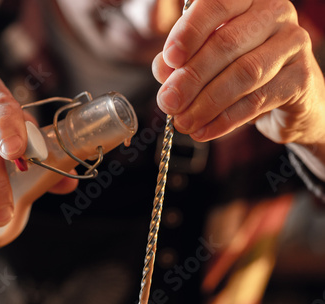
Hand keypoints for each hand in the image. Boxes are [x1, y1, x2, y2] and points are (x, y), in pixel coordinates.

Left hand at [152, 0, 324, 152]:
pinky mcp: (300, 78)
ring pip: (243, 74)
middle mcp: (275, 13)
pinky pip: (257, 101)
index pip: (218, 4)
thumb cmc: (239, 73)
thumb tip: (163, 69)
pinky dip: (225, 120)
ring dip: (206, 103)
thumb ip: (183, 61)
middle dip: (192, 77)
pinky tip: (204, 131)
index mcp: (248, 0)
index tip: (169, 60)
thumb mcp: (206, 63)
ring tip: (183, 123)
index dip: (190, 31)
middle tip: (168, 103)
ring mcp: (293, 43)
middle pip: (227, 42)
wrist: (287, 100)